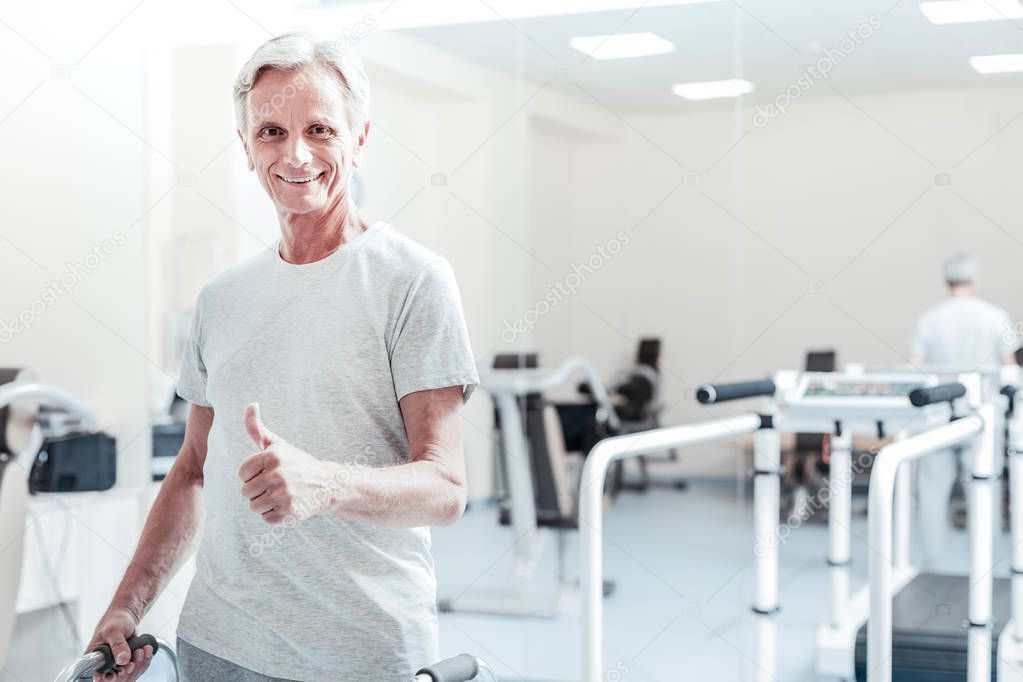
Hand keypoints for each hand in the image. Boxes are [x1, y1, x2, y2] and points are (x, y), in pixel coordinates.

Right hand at [84, 607, 153, 681]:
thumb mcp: (114, 631)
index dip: (110, 678)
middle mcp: (103, 666)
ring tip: (140, 650)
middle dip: (128, 670)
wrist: (126, 618)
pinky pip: (137, 670)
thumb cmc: (114, 622)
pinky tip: (145, 651)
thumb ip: (117, 645)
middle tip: (134, 657)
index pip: (98, 676)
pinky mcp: (127, 664)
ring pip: (128, 676)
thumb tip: (122, 659)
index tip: (120, 671)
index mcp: (93, 659)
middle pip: (116, 680)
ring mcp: (116, 666)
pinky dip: (144, 661)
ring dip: (138, 665)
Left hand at [239, 402, 334, 523]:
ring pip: (254, 506)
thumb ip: (257, 427)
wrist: (327, 484)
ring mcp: (284, 495)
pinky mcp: (289, 512)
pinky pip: (266, 518)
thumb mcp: (277, 445)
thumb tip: (251, 404)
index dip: (252, 474)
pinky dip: (274, 514)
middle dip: (257, 490)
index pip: (242, 473)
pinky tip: (286, 505)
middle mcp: (277, 475)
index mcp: (273, 456)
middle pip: (246, 491)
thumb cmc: (297, 463)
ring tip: (280, 495)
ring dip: (264, 503)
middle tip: (275, 485)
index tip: (267, 472)